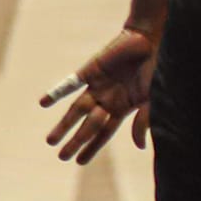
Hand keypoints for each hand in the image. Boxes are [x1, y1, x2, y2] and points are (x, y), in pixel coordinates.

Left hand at [43, 26, 157, 163]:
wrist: (149, 38)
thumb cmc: (156, 68)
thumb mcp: (152, 98)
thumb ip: (144, 121)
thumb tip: (140, 146)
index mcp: (123, 107)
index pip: (104, 133)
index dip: (92, 147)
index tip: (79, 162)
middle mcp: (108, 100)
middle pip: (87, 126)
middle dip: (75, 141)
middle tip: (61, 157)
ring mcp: (97, 86)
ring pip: (76, 110)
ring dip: (63, 125)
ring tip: (50, 141)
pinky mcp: (90, 71)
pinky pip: (70, 85)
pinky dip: (57, 94)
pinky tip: (44, 104)